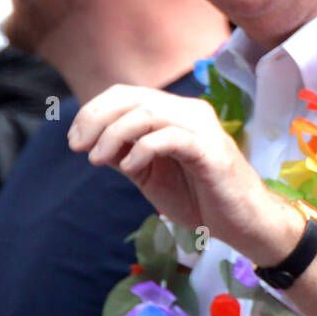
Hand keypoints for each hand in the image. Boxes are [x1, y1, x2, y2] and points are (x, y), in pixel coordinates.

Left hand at [68, 85, 301, 264]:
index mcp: (175, 113)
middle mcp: (189, 112)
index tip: (74, 139)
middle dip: (97, 119)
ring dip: (114, 135)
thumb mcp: (150, 174)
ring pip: (148, 114)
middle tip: (78, 147)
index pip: (128, 94)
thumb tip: (90, 142)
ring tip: (98, 160)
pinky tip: (130, 168)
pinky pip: (170, 137)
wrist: (241, 221)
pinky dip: (142, 149)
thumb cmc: (198, 197)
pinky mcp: (210, 150)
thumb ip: (126, 154)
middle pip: (134, 98)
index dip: (95, 110)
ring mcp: (201, 128)